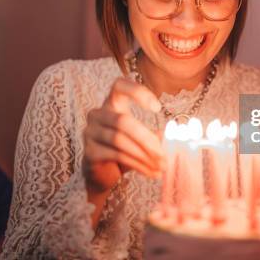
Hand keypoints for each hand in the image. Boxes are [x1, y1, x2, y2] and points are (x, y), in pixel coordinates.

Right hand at [84, 78, 163, 192]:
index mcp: (111, 104)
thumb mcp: (140, 140)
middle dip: (147, 138)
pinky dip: (138, 164)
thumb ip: (153, 135)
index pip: (119, 86)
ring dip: (144, 155)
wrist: (102, 174)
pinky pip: (116, 155)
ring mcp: (90, 132)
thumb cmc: (124, 150)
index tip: (157, 108)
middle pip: (123, 120)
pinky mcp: (89, 151)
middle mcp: (96, 114)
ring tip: (161, 166)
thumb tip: (170, 137)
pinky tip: (150, 172)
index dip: (137, 92)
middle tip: (164, 154)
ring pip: (120, 140)